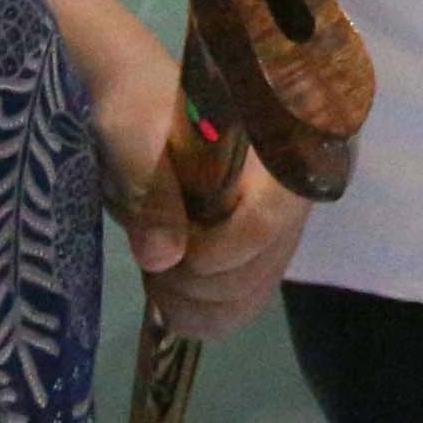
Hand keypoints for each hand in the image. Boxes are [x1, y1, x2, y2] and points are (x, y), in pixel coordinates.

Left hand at [58, 0, 308, 346]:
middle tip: (150, 258)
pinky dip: (199, 312)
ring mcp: (276, 234)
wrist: (141, 110)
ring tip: (156, 270)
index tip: (166, 250)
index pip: (265, 222)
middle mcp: (289, 199)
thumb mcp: (133, 137)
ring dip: (191, 302)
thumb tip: (163, 257)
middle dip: (193, 281)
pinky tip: (169, 284)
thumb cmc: (140, 111)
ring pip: (247, 300)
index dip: (214, 251)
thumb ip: (151, 192)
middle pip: (257, 272)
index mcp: (270, 154)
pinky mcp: (257, 260)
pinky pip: (240, 308)